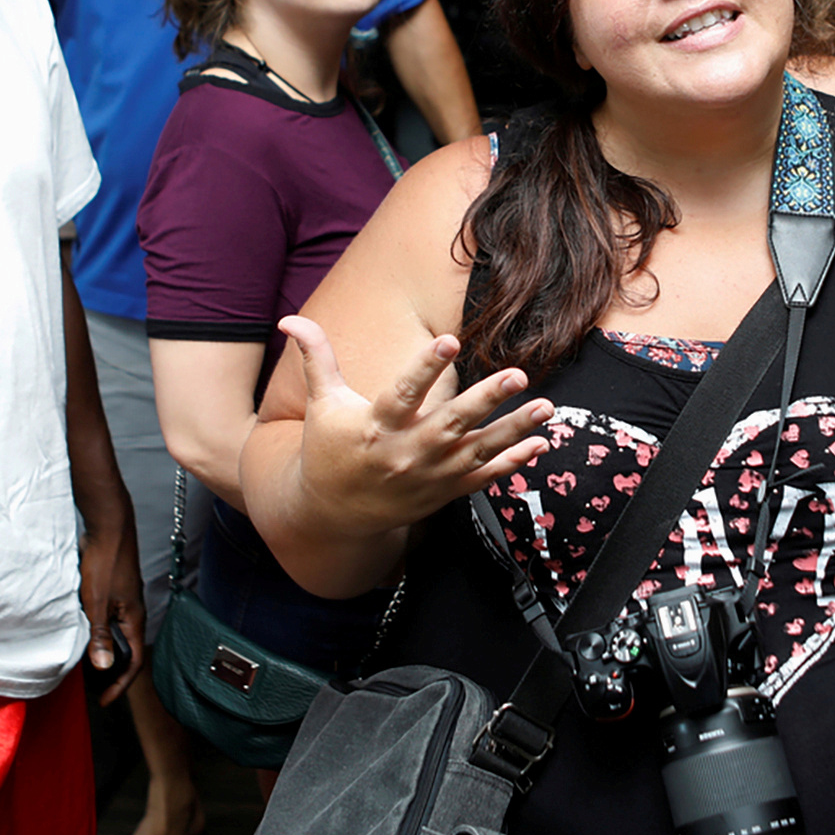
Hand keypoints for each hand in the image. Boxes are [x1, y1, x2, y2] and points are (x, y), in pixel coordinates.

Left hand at [80, 520, 147, 704]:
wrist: (109, 526)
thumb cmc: (107, 560)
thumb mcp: (97, 602)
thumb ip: (100, 634)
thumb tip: (102, 666)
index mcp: (134, 618)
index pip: (134, 662)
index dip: (120, 685)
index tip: (104, 700)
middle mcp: (132, 613)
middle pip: (126, 651)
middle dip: (110, 672)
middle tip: (92, 688)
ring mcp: (123, 601)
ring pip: (116, 636)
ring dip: (102, 652)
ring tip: (83, 664)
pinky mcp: (113, 591)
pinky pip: (108, 621)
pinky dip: (97, 633)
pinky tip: (80, 632)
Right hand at [282, 315, 552, 535]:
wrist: (332, 515)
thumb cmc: (328, 449)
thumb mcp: (322, 404)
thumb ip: (316, 358)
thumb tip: (289, 320)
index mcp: (375, 426)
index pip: (403, 393)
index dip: (425, 367)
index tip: (450, 340)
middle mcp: (406, 452)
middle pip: (450, 423)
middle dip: (485, 399)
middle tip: (516, 374)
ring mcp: (429, 476)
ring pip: (476, 450)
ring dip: (513, 429)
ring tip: (545, 407)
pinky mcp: (444, 492)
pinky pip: (483, 478)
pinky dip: (512, 463)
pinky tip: (539, 443)